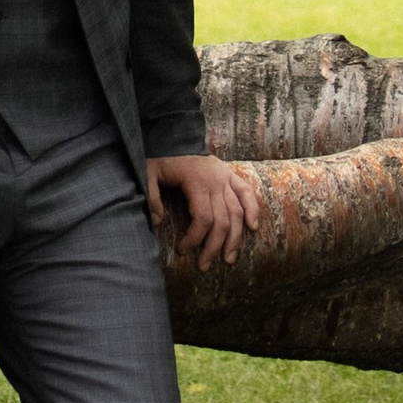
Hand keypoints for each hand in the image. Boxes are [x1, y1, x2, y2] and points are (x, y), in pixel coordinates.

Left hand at [146, 153, 262, 269]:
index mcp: (196, 181)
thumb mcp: (148, 173)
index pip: (203, 218)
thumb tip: (158, 222)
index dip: (195, 238)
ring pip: (237, 212)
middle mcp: (215, 180)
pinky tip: (252, 228)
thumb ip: (151, 196)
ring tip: (228, 260)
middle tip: (204, 266)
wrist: (175, 136)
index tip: (183, 251)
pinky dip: (253, 209)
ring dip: (234, 239)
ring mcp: (225, 177)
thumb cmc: (161, 158)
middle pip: (222, 221)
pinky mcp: (231, 174)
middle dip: (213, 247)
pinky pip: (247, 193)